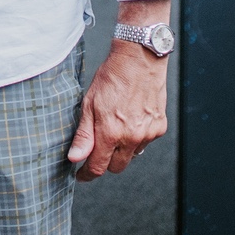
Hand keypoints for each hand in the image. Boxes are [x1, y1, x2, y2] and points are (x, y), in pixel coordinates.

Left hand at [68, 2, 170, 181]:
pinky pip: (145, 143)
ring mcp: (148, 133)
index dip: (87, 174)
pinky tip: (130, 120)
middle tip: (97, 149)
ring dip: (122, 149)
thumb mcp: (89, 104)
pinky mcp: (159, 127)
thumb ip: (84, 135)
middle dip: (105, 162)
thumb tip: (75, 158)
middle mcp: (132, 137)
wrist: (139, 60)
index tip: (82, 174)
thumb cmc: (112, 78)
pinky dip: (136, 137)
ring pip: (131, 155)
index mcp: (111, 132)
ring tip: (115, 126)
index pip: (98, 167)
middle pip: (116, 167)